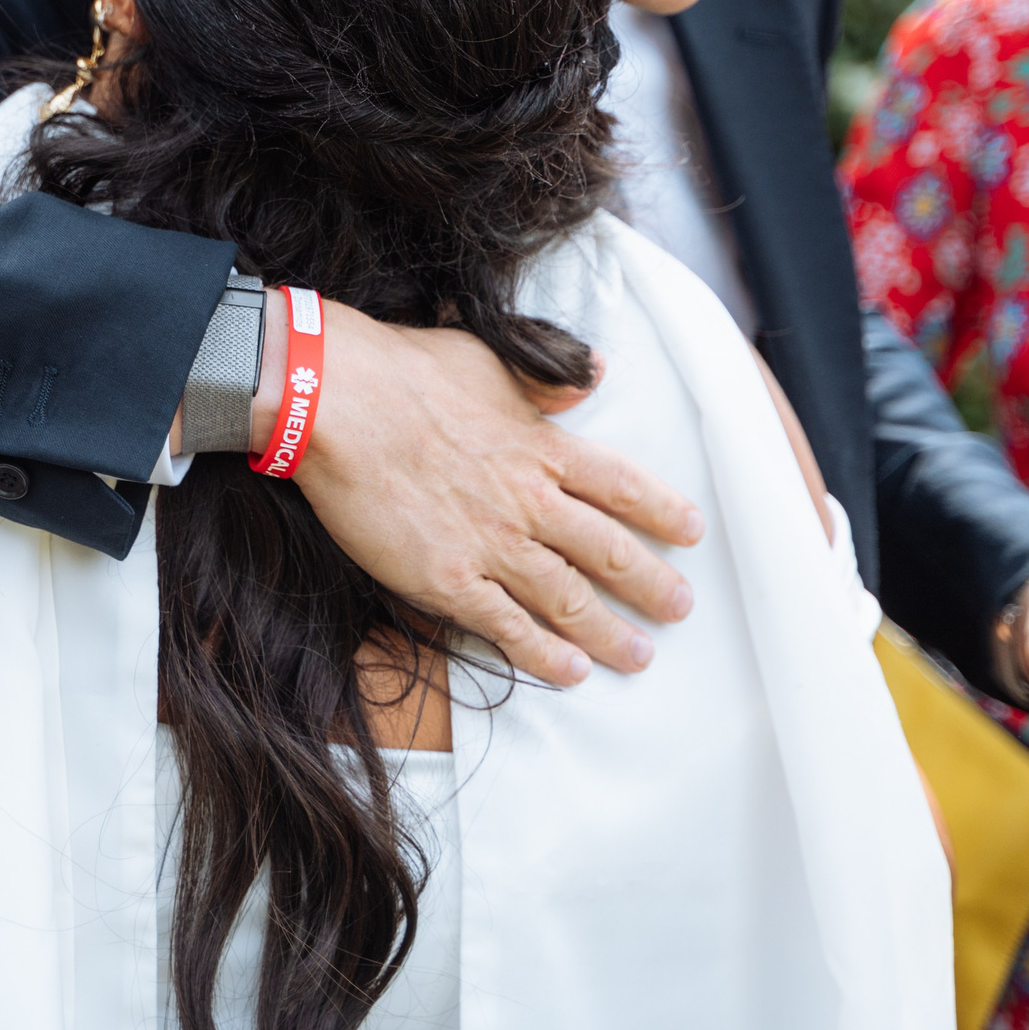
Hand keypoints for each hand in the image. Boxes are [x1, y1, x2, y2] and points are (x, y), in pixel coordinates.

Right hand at [290, 300, 703, 685]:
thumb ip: (546, 375)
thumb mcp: (490, 357)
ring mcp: (491, 544)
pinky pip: (507, 625)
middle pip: (609, 552)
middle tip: (680, 609)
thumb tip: (597, 373)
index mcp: (542, 446)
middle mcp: (529, 500)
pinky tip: (571, 672)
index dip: (663, 511)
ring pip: (568, 598)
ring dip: (609, 632)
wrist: (336, 401)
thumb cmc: (405, 371)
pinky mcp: (447, 579)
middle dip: (652, 584)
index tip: (692, 531)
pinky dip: (544, 653)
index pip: (621, 486)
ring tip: (638, 656)